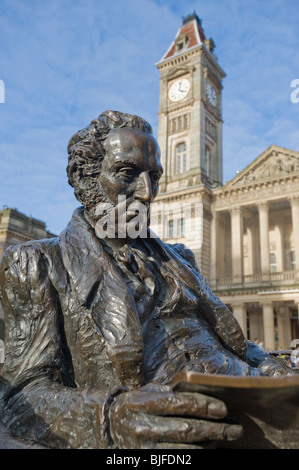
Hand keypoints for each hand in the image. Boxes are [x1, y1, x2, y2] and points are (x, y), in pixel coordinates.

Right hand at [109, 383, 242, 448]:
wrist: (109, 426)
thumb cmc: (137, 404)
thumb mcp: (149, 392)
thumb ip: (171, 393)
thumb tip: (207, 391)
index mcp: (142, 403)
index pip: (177, 404)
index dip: (203, 405)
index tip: (224, 409)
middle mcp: (141, 426)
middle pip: (186, 430)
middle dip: (215, 430)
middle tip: (236, 429)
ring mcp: (144, 449)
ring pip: (185, 451)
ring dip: (210, 446)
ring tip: (226, 441)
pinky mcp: (148, 461)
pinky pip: (178, 463)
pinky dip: (197, 457)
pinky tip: (209, 451)